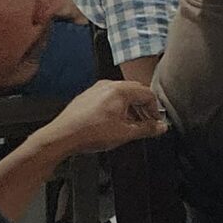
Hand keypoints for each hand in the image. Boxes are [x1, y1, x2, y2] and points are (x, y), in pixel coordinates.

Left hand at [45, 79, 165, 156]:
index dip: (155, 110)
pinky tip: (112, 122)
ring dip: (129, 108)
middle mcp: (108, 85)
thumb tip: (161, 127)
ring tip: (129, 124)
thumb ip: (147, 129)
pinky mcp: (87, 96)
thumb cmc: (90, 133)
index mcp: (121, 90)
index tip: (155, 122)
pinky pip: (108, 97)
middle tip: (145, 122)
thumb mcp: (125, 134)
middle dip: (143, 107)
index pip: (148, 95)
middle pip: (135, 92)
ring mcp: (96, 89)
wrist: (62, 136)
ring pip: (121, 94)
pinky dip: (116, 107)